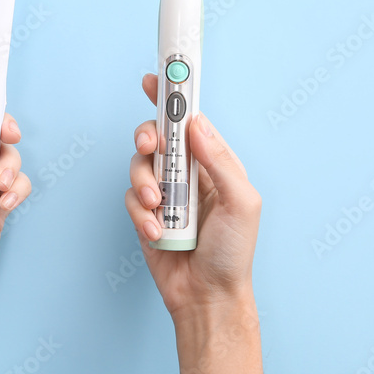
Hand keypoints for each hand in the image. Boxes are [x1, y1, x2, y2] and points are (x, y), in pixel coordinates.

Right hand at [125, 74, 261, 316]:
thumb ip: (219, 160)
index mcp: (213, 162)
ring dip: (145, 184)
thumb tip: (196, 124)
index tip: (156, 77)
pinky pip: (131, 200)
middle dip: (148, 136)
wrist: (208, 296)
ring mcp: (164, 193)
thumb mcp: (241, 201)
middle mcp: (186, 172)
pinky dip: (142, 215)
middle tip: (151, 145)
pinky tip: (159, 234)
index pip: (190, 120)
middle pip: (156, 136)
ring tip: (160, 207)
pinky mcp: (146, 215)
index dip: (172, 97)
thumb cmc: (233, 252)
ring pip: (138, 166)